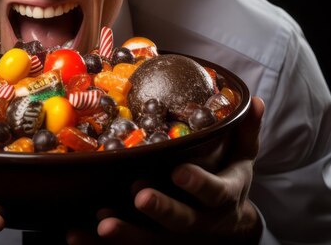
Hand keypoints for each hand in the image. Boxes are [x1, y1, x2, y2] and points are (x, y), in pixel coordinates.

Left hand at [68, 96, 264, 243]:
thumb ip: (245, 132)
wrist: (231, 231)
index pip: (214, 192)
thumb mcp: (242, 159)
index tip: (179, 171)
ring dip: (127, 233)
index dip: (198, 184)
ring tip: (102, 224)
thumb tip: (254, 100)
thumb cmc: (228, 182)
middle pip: (182, 221)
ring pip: (152, 240)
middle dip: (161, 209)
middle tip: (139, 196)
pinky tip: (76, 236)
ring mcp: (177, 238)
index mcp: (223, 197)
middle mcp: (201, 221)